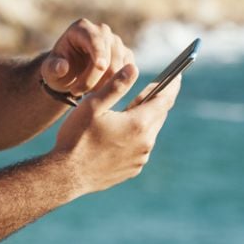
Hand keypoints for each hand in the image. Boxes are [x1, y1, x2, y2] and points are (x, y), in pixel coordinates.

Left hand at [40, 19, 131, 99]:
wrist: (70, 73)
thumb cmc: (58, 69)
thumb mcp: (49, 70)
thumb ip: (53, 68)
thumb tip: (62, 67)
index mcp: (82, 28)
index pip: (94, 40)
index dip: (99, 53)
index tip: (100, 67)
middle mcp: (102, 31)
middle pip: (109, 56)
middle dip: (94, 78)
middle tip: (75, 92)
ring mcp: (116, 42)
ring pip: (119, 67)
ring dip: (102, 85)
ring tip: (84, 92)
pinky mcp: (126, 55)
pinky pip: (127, 74)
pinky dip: (114, 85)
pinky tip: (97, 90)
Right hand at [52, 62, 180, 195]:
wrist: (66, 176)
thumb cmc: (76, 137)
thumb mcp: (93, 105)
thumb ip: (116, 85)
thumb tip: (133, 67)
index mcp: (138, 123)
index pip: (165, 99)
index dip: (172, 84)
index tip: (178, 74)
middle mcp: (145, 142)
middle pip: (159, 115)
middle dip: (155, 100)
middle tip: (146, 89)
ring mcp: (141, 158)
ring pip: (149, 131)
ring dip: (143, 120)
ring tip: (125, 113)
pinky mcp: (133, 169)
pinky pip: (140, 147)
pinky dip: (135, 137)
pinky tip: (118, 135)